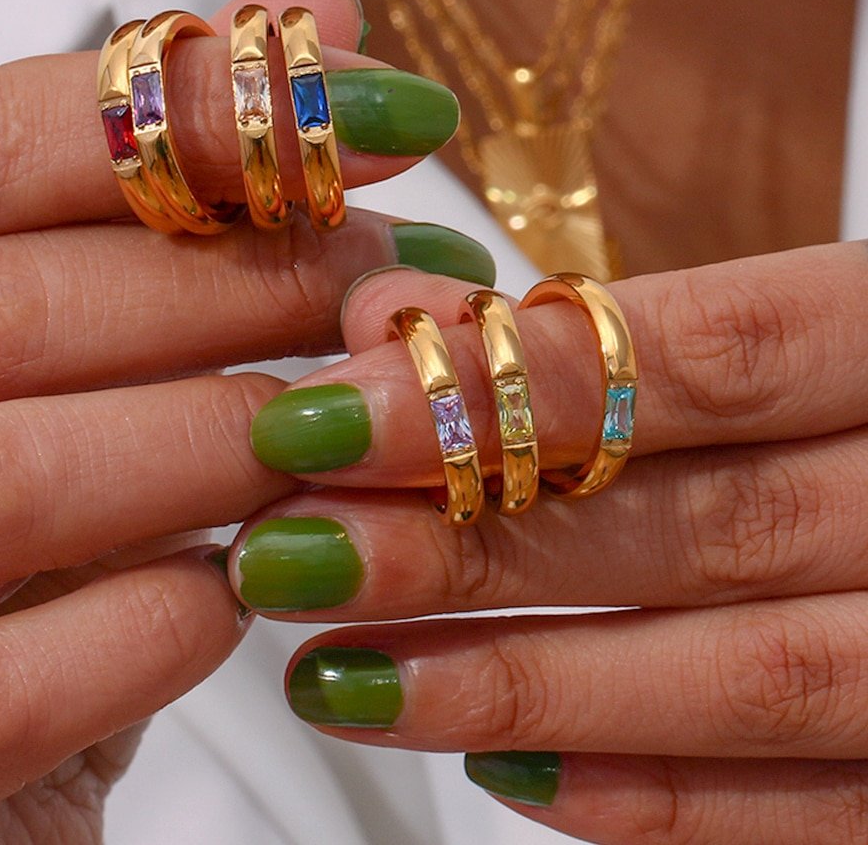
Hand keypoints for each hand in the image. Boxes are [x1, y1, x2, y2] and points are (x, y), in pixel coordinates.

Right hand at [0, 0, 479, 843]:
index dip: (190, 115)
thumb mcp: (90, 357)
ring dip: (217, 445)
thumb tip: (308, 9)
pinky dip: (156, 626)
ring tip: (355, 438)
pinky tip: (243, 594)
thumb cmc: (39, 544)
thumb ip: (174, 181)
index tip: (384, 115)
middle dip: (240, 289)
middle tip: (408, 295)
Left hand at [232, 241, 867, 844]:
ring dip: (525, 686)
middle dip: (474, 547)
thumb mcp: (793, 311)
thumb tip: (387, 323)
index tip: (317, 418)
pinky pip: (825, 810)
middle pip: (699, 521)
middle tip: (291, 555)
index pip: (704, 353)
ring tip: (342, 677)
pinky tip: (503, 778)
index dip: (502, 390)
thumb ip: (590, 329)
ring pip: (751, 677)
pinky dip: (658, 801)